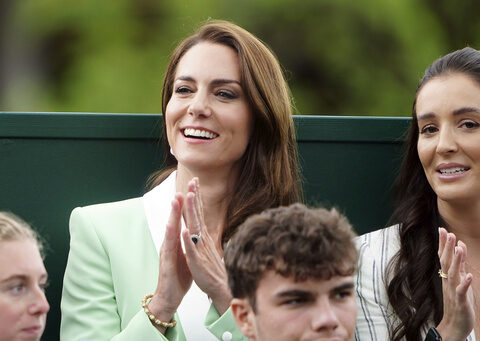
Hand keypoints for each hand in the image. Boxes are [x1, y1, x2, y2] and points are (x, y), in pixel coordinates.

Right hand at [148, 194, 191, 331]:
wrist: (169, 296)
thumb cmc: (178, 276)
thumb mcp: (188, 255)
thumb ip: (190, 242)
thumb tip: (196, 231)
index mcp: (177, 241)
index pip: (183, 219)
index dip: (188, 205)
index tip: (193, 188)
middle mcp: (170, 243)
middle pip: (175, 219)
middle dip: (179, 203)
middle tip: (183, 185)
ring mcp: (167, 252)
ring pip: (170, 230)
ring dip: (174, 214)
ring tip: (176, 200)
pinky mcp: (166, 263)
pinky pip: (170, 249)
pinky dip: (172, 237)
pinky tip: (175, 227)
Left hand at [181, 178, 231, 313]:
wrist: (220, 288)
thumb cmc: (211, 269)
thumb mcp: (205, 248)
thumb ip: (202, 235)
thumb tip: (199, 223)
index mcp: (201, 235)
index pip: (198, 212)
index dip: (195, 197)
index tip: (194, 181)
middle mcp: (201, 239)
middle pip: (197, 214)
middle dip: (194, 197)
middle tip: (193, 180)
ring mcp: (199, 249)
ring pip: (195, 227)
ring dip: (191, 211)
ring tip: (188, 197)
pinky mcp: (197, 261)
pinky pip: (192, 250)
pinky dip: (188, 240)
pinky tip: (185, 231)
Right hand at [436, 227, 473, 340]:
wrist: (454, 324)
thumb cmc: (457, 301)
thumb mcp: (459, 279)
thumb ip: (459, 263)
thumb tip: (460, 246)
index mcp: (448, 276)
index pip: (444, 256)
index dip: (443, 244)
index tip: (442, 230)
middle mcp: (448, 281)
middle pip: (447, 262)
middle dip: (448, 248)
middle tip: (448, 233)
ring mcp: (453, 290)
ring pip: (454, 274)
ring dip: (457, 261)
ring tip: (459, 249)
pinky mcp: (461, 301)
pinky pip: (462, 291)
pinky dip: (465, 283)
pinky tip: (468, 276)